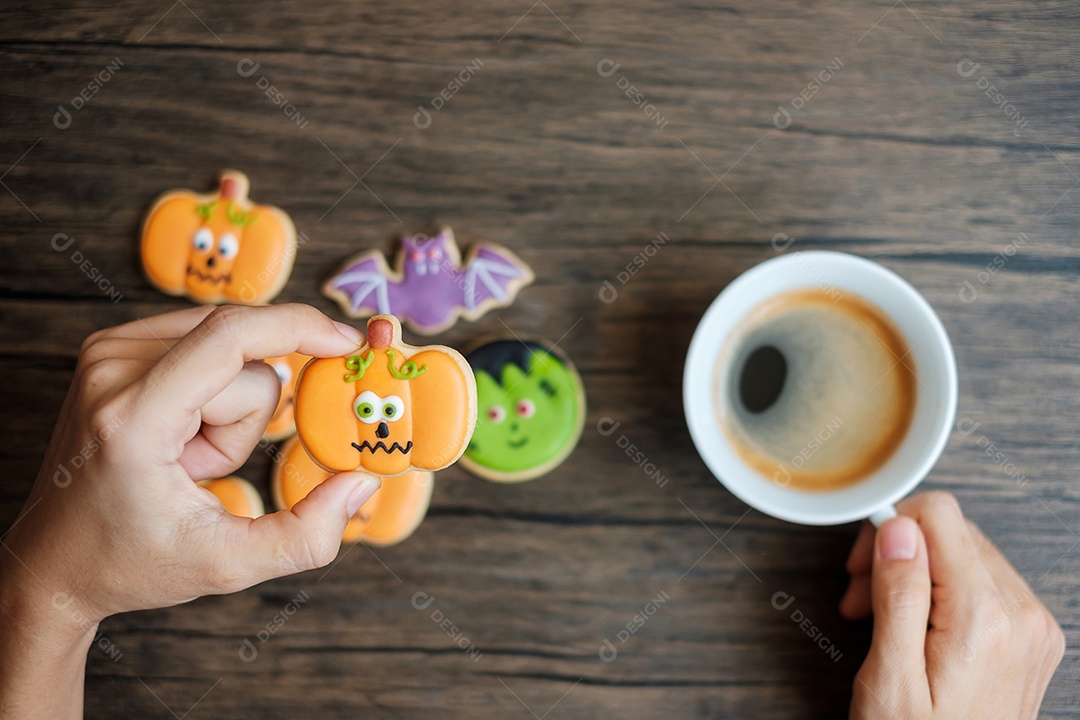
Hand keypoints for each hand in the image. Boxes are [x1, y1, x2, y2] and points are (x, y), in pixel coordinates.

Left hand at [0, 304, 380, 718]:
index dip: (300, 329)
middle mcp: (112, 369)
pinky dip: (211, 388)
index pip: (231, 336)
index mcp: (133, 418)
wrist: (52, 560)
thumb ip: (307, 535)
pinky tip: (177, 434)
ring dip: (229, 404)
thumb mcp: (227, 565)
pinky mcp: (112, 347)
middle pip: (243, 356)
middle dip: (248, 416)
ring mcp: (107, 352)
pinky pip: (204, 341)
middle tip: (202, 470)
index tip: (349, 343)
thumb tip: (362, 483)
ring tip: (184, 458)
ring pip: (228, 346)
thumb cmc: (129, 562)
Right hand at [840, 491, 1064, 718]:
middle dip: (899, 555)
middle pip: (952, 532)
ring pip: (966, 553)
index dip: (889, 529)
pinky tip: (919, 627)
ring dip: (919, 574)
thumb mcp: (890, 676)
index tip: (861, 564)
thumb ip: (898, 595)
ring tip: (885, 620)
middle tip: (862, 600)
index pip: (939, 516)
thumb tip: (899, 528)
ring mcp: (1033, 626)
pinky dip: (946, 593)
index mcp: (985, 618)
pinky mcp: (1032, 636)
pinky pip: (985, 582)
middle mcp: (1021, 614)